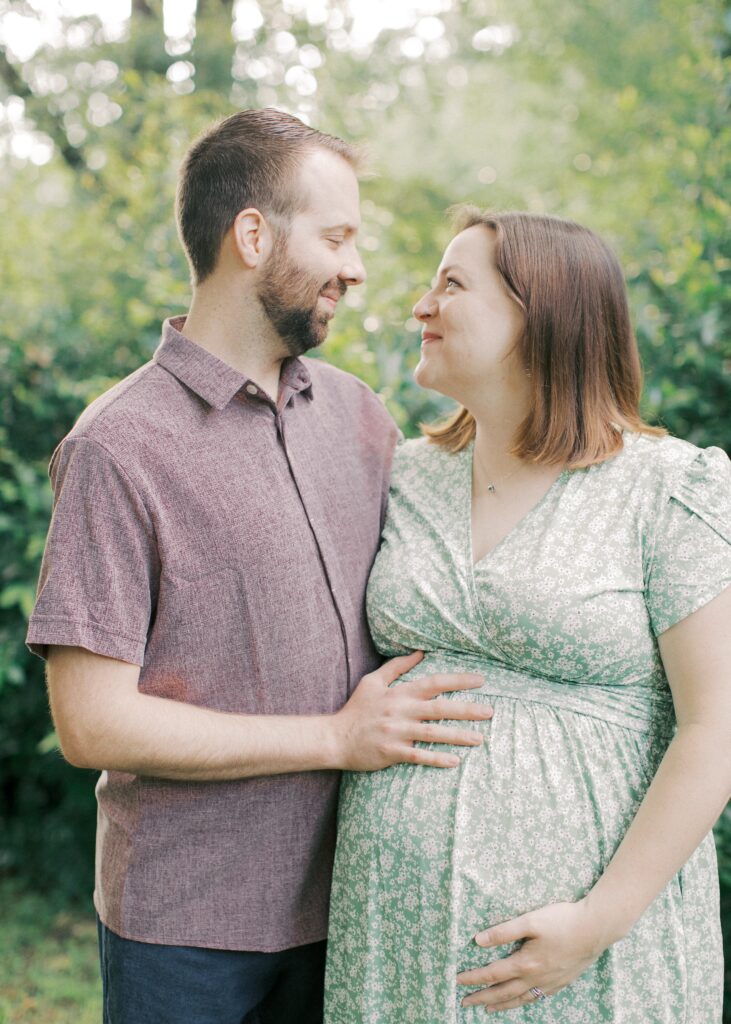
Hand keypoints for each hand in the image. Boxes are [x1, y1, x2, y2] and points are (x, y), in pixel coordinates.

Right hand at [333, 650, 492, 770]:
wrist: (335, 738)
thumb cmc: (357, 709)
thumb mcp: (373, 682)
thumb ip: (396, 667)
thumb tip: (420, 652)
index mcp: (399, 693)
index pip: (433, 683)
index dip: (458, 681)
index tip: (480, 680)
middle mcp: (401, 711)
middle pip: (439, 708)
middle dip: (467, 709)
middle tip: (490, 711)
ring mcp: (397, 732)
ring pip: (433, 733)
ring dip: (458, 735)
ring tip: (480, 738)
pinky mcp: (392, 752)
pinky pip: (419, 756)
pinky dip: (437, 759)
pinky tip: (455, 761)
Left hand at [457, 899, 606, 1011]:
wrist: (596, 929)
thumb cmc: (563, 920)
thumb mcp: (530, 920)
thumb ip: (504, 931)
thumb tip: (478, 941)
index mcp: (526, 963)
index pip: (493, 974)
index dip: (474, 978)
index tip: (457, 981)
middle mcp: (536, 978)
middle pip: (503, 992)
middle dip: (482, 997)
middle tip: (465, 1003)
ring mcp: (550, 982)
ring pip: (520, 999)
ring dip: (501, 1005)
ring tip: (488, 1009)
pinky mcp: (561, 982)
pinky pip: (537, 997)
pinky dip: (523, 1002)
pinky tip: (521, 1001)